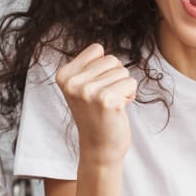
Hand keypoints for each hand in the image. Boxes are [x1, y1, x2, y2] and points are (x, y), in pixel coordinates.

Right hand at [53, 43, 139, 164]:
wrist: (99, 147)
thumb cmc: (95, 114)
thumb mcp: (81, 87)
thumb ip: (88, 66)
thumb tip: (100, 48)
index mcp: (64, 75)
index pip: (97, 49)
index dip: (103, 67)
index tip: (96, 87)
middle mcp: (73, 83)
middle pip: (112, 59)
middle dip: (115, 76)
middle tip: (105, 98)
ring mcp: (89, 92)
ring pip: (123, 71)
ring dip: (123, 87)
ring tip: (111, 104)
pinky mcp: (107, 101)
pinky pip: (131, 83)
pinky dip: (130, 95)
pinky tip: (118, 109)